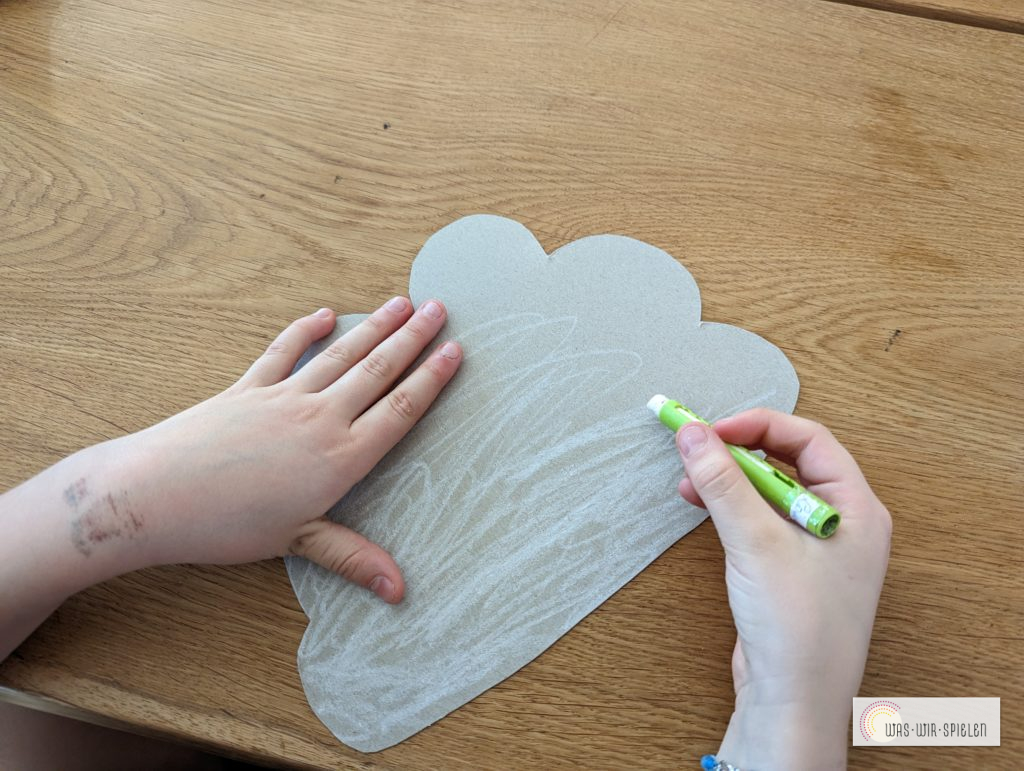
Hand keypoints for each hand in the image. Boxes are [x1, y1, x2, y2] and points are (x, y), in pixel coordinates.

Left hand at [115, 298, 461, 601]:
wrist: (155, 495)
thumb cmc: (228, 526)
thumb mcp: (298, 544)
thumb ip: (353, 558)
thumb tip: (400, 591)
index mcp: (341, 456)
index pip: (400, 409)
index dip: (432, 379)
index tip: (456, 350)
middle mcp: (320, 418)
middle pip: (377, 370)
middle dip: (413, 338)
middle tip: (440, 308)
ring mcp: (283, 397)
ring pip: (340, 354)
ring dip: (373, 326)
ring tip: (400, 303)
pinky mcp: (248, 388)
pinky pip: (283, 351)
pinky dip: (305, 330)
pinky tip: (324, 314)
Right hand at [675, 410, 890, 769]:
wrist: (794, 702)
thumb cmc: (799, 629)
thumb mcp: (757, 542)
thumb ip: (723, 482)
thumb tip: (694, 434)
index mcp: (856, 508)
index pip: (809, 440)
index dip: (759, 426)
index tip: (713, 429)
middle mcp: (841, 522)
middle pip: (788, 462)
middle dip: (738, 452)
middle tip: (695, 447)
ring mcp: (816, 547)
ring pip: (769, 491)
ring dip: (729, 480)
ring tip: (688, 480)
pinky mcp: (789, 569)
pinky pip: (759, 520)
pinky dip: (730, 508)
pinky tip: (701, 505)